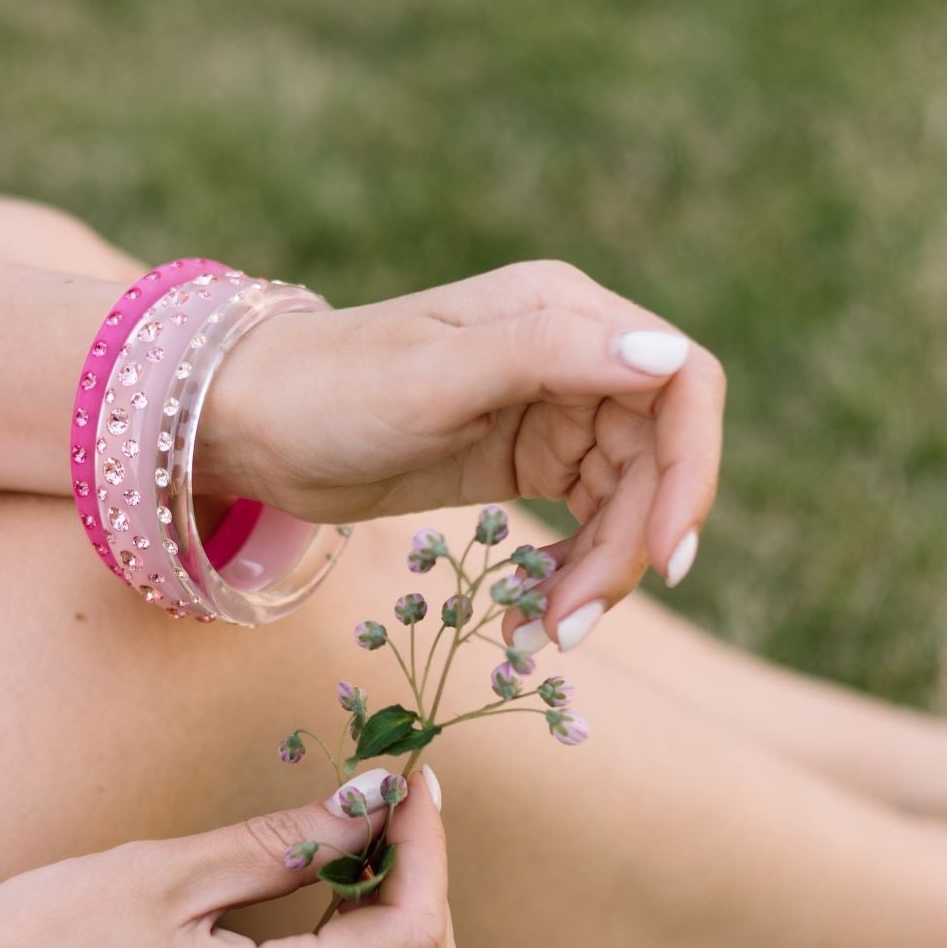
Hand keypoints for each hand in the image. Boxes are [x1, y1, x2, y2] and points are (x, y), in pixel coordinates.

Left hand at [201, 259, 724, 630]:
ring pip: (623, 500)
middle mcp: (571, 354)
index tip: (666, 555)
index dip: (692, 471)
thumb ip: (547, 356)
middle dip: (628, 547)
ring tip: (541, 634)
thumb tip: (668, 359)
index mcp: (565, 313)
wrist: (254, 428)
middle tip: (570, 627)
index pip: (682, 385)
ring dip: (598, 572)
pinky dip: (569, 571)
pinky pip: (582, 520)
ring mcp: (549, 409)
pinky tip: (529, 614)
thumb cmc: (331, 391)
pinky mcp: (523, 459)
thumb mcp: (433, 378)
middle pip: (656, 460)